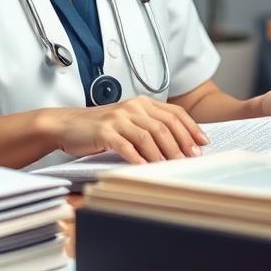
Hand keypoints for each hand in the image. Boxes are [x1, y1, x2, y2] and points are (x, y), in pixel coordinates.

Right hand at [51, 96, 208, 163]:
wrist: (67, 124)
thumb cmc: (100, 126)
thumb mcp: (128, 120)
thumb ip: (149, 126)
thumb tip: (178, 144)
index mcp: (142, 103)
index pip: (174, 113)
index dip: (191, 128)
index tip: (202, 143)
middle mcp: (132, 107)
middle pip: (164, 125)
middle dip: (181, 143)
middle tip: (191, 158)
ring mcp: (118, 119)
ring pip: (148, 135)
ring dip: (163, 152)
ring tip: (172, 165)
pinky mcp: (104, 132)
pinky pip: (125, 145)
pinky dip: (137, 157)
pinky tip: (145, 167)